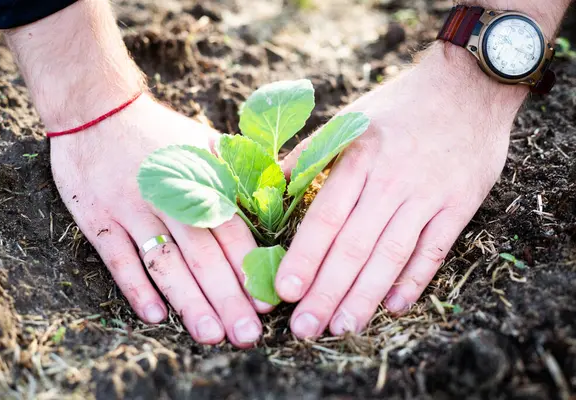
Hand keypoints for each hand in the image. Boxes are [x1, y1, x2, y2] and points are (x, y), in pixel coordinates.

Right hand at [51, 95, 270, 346]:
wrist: (97, 109)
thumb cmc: (162, 133)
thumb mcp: (208, 142)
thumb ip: (243, 170)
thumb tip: (287, 185)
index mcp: (200, 181)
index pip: (232, 232)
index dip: (249, 268)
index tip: (268, 303)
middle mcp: (168, 197)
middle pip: (202, 256)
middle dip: (227, 298)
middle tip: (247, 337)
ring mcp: (131, 210)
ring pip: (164, 263)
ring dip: (188, 301)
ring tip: (210, 335)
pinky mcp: (98, 219)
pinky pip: (118, 259)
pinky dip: (136, 288)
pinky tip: (155, 316)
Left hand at [276, 43, 527, 337]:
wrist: (468, 87)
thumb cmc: (398, 106)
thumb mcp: (349, 119)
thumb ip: (310, 154)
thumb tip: (271, 185)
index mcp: (359, 158)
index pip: (326, 217)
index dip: (305, 256)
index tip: (285, 291)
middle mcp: (392, 180)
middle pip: (355, 246)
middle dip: (328, 290)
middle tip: (305, 329)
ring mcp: (428, 195)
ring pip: (392, 255)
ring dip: (366, 295)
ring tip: (343, 327)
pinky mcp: (460, 205)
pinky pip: (434, 250)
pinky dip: (415, 280)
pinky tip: (394, 306)